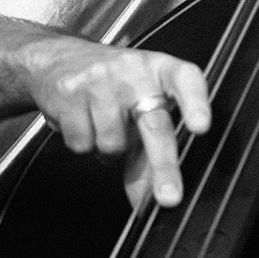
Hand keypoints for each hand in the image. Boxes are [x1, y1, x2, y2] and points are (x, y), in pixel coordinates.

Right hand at [21, 34, 211, 208]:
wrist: (57, 59)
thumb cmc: (109, 85)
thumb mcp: (137, 106)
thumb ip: (148, 151)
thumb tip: (148, 199)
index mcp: (159, 70)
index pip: (185, 80)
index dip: (195, 103)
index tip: (201, 127)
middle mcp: (134, 70)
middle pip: (153, 124)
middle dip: (164, 164)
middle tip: (169, 197)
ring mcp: (100, 79)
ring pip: (112, 143)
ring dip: (107, 149)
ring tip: (101, 125)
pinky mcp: (69, 91)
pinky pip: (82, 143)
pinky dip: (82, 143)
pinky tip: (82, 121)